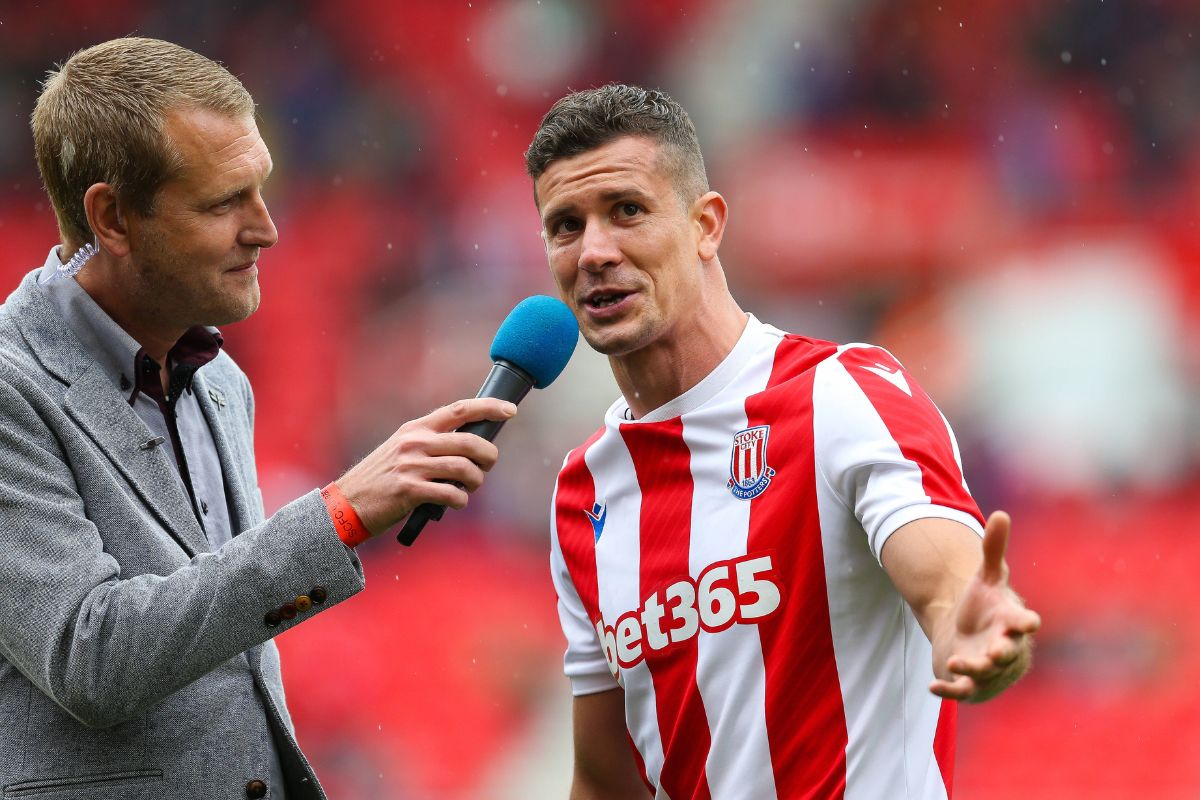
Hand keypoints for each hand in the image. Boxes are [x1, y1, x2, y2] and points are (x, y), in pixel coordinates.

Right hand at [333, 398, 516, 536]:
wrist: (346, 504)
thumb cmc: (381, 479)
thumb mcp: (402, 450)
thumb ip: (431, 443)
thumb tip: (471, 447)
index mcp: (416, 429)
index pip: (459, 410)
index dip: (489, 408)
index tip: (510, 410)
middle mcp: (415, 443)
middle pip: (469, 441)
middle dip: (489, 455)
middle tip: (487, 466)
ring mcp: (412, 466)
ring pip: (464, 469)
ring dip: (475, 481)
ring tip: (469, 488)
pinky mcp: (410, 491)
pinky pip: (451, 493)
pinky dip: (460, 500)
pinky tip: (455, 502)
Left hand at [930, 511, 1041, 702]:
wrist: (970, 636)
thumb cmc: (984, 607)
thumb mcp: (985, 579)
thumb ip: (993, 550)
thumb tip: (1001, 514)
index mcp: (1010, 622)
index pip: (1023, 622)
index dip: (1025, 623)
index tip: (1028, 622)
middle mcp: (1003, 648)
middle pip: (1008, 653)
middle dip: (1002, 653)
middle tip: (995, 651)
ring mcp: (987, 668)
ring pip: (984, 674)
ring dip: (973, 669)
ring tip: (956, 660)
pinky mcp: (969, 683)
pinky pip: (961, 691)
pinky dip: (949, 691)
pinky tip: (933, 687)